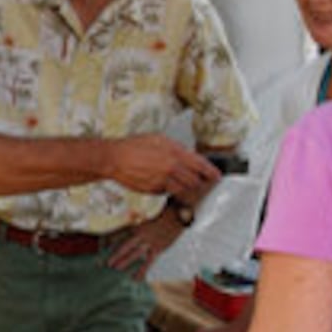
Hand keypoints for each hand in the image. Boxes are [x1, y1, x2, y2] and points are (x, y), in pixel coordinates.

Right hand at [104, 136, 220, 200]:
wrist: (114, 159)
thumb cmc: (132, 146)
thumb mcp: (158, 139)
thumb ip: (175, 148)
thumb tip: (186, 155)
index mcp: (174, 152)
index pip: (200, 165)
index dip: (211, 172)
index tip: (216, 176)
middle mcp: (171, 167)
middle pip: (195, 181)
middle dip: (199, 182)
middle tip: (201, 182)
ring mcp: (163, 181)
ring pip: (184, 190)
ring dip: (186, 188)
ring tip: (183, 184)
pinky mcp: (155, 190)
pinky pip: (168, 192)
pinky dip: (169, 189)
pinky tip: (164, 183)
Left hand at [109, 212, 184, 278]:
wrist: (175, 217)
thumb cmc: (160, 219)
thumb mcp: (144, 223)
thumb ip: (135, 231)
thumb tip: (124, 239)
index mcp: (135, 227)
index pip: (118, 234)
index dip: (108, 240)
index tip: (100, 246)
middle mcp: (140, 234)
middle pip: (124, 245)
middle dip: (114, 254)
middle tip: (105, 262)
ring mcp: (149, 242)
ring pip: (135, 253)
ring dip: (125, 261)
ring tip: (116, 269)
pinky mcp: (157, 249)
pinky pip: (148, 262)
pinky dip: (141, 271)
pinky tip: (136, 279)